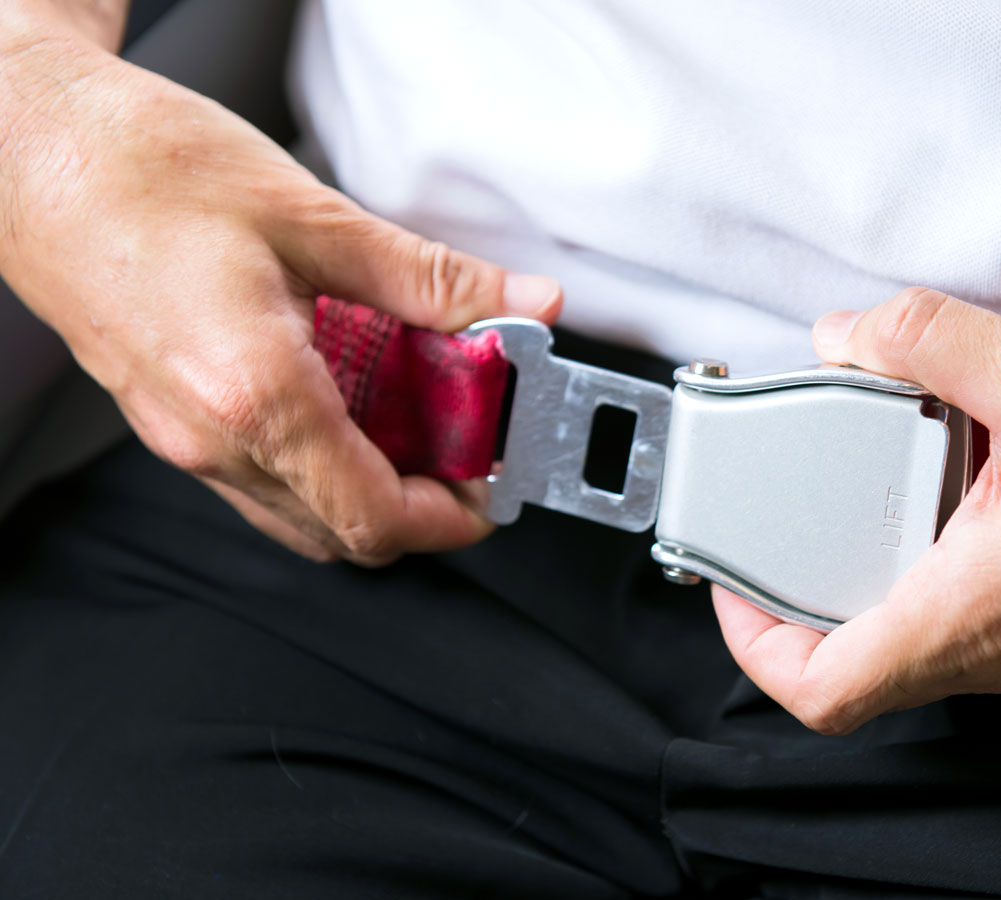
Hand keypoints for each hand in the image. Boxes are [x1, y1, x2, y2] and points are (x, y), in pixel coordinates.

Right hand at [0, 28, 560, 563]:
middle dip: (422, 506)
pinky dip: (323, 460)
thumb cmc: (140, 168)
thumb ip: (431, 280)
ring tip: (417, 417)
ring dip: (372, 486)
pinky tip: (349, 394)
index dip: (453, 519)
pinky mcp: (168, 418)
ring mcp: (182, 438)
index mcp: (255, 396)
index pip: (375, 518)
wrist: (27, 147)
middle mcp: (212, 439)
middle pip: (343, 533)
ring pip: (300, 514)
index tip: (493, 489)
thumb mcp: (315, 218)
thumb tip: (519, 308)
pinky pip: (262, 477)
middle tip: (467, 444)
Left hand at [714, 287, 1000, 733]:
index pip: (825, 687)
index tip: (727, 585)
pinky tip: (922, 488)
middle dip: (790, 599)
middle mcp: (995, 647)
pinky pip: (951, 613)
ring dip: (850, 578)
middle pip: (848, 664)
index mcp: (975, 608)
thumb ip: (927, 342)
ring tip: (829, 504)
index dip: (751, 643)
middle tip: (766, 534)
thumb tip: (850, 334)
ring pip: (899, 640)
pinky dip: (910, 561)